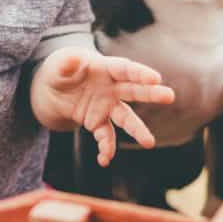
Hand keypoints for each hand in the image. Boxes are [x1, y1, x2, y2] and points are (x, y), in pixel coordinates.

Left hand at [34, 47, 174, 166]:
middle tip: (169, 96)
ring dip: (137, 130)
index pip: (124, 69)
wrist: (53, 89)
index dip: (139, 73)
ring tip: (149, 143)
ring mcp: (107, 106)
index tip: (155, 78)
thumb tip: (73, 62)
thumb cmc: (61, 70)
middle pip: (134, 90)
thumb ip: (66, 65)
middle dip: (151, 94)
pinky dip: (105, 148)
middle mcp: (111, 87)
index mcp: (105, 68)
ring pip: (126, 118)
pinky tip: (103, 160)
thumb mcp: (59, 65)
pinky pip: (105, 136)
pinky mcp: (98, 122)